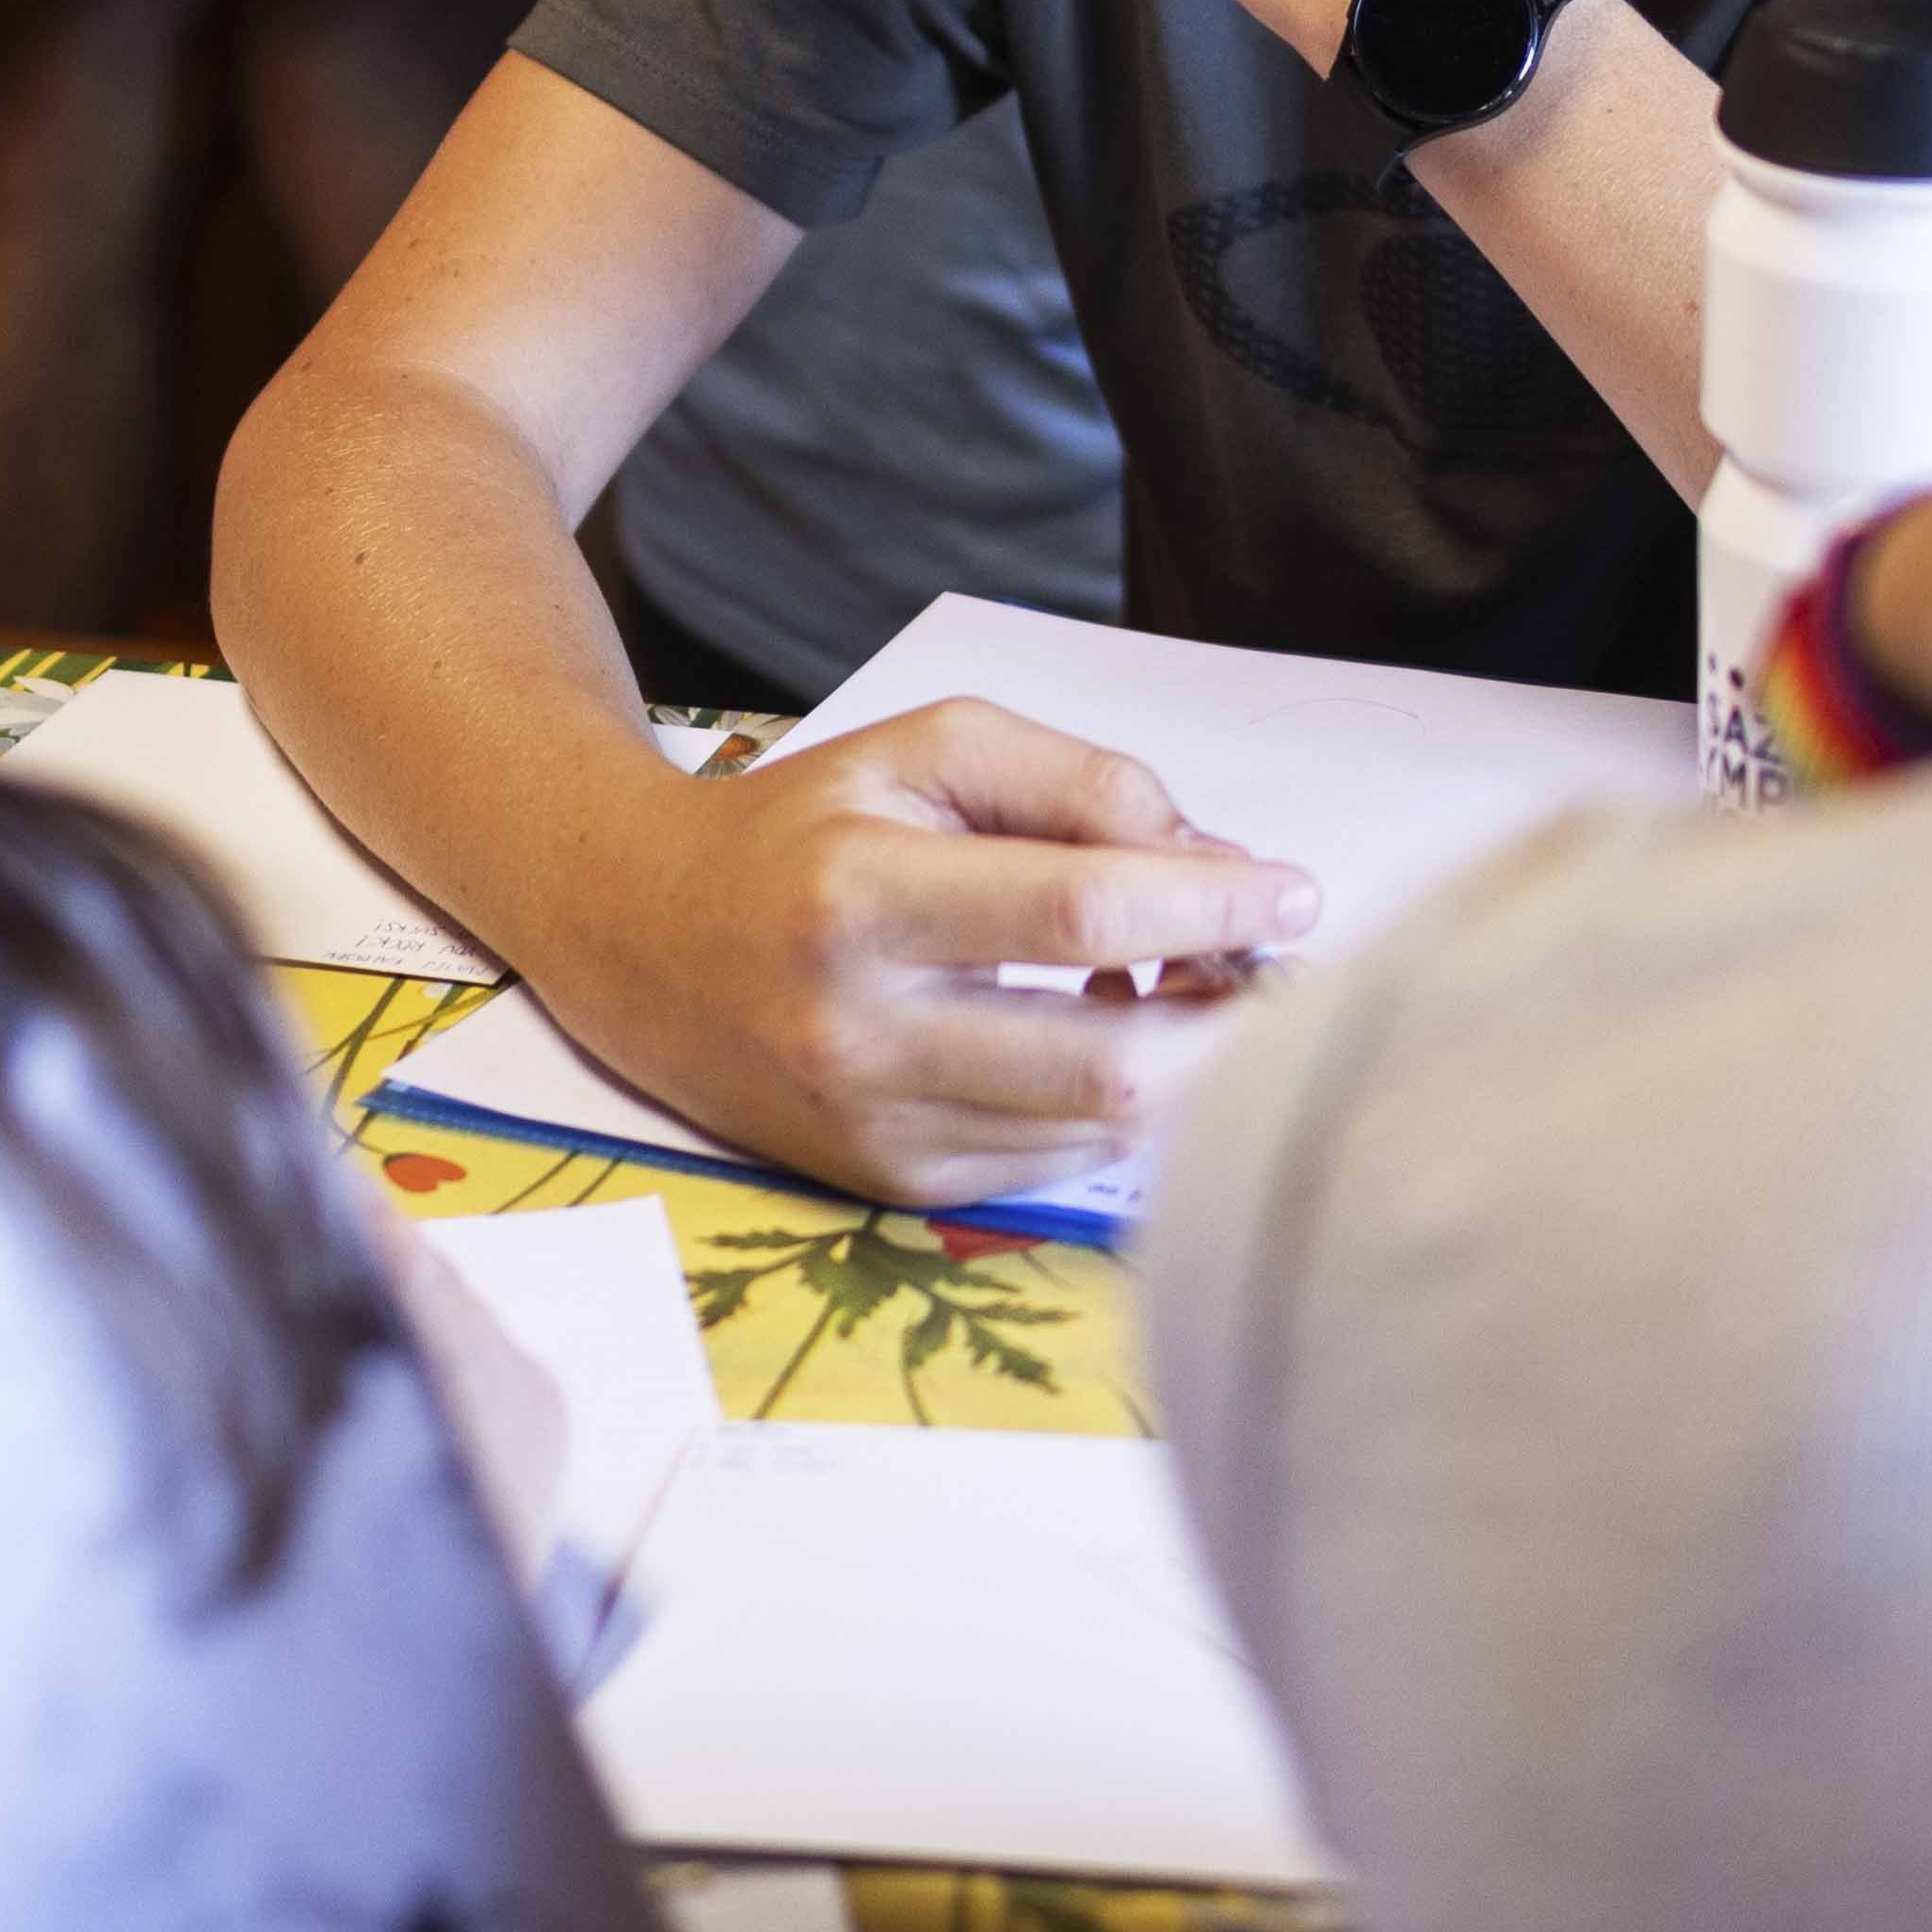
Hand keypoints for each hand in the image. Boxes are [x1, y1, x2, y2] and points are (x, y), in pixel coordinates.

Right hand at [525, 695, 1319, 1207]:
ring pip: (1096, 1128)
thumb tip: (1221, 862)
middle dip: (1226, 1014)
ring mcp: (870, 1125)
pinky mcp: (888, 1183)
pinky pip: (1055, 1163)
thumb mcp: (931, 749)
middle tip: (1269, 962)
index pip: (1083, 914)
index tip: (1292, 891)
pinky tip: (1105, 1033)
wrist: (639, 935)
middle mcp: (857, 1030)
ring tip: (1184, 985)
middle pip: (1108, 1063)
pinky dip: (1113, 1102)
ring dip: (1183, 1062)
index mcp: (860, 898)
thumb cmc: (807, 825)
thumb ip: (1082, 783)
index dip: (1212, 903)